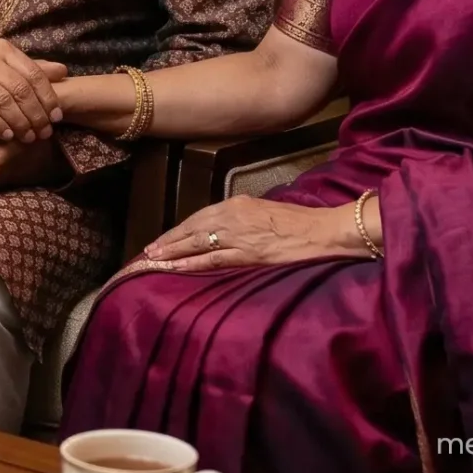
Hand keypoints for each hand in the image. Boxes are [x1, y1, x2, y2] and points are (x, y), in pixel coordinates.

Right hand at [0, 40, 66, 143]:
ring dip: (19, 122)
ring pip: (2, 101)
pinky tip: (6, 135)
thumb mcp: (1, 65)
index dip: (47, 96)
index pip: (32, 73)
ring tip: (28, 137)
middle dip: (35, 114)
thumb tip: (63, 71)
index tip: (56, 116)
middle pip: (20, 89)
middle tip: (44, 131)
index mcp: (1, 49)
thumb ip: (30, 68)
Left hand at [138, 195, 368, 273]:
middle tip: (148, 251)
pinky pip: (211, 259)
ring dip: (172, 252)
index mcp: (237, 204)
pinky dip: (190, 263)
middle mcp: (232, 215)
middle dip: (169, 240)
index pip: (199, 217)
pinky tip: (174, 268)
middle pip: (191, 228)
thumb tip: (224, 229)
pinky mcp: (247, 253)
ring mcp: (238, 234)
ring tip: (153, 260)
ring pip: (196, 243)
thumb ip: (242, 218)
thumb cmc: (300, 221)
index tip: (164, 238)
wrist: (324, 230)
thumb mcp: (264, 211)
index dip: (179, 229)